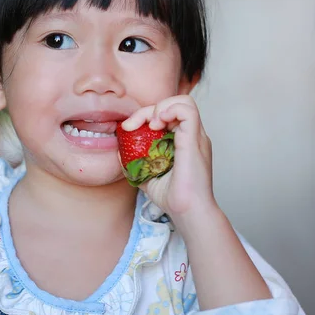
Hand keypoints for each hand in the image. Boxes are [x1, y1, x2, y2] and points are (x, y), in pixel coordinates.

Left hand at [121, 95, 216, 221]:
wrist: (188, 213)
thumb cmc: (172, 199)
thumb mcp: (147, 176)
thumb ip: (136, 163)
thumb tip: (118, 153)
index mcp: (184, 141)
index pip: (168, 114)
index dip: (146, 115)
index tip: (128, 128)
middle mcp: (192, 136)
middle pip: (174, 104)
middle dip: (148, 109)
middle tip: (132, 125)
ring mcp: (196, 137)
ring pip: (184, 102)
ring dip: (161, 106)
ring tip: (149, 124)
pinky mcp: (195, 140)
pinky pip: (187, 110)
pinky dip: (169, 109)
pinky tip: (156, 123)